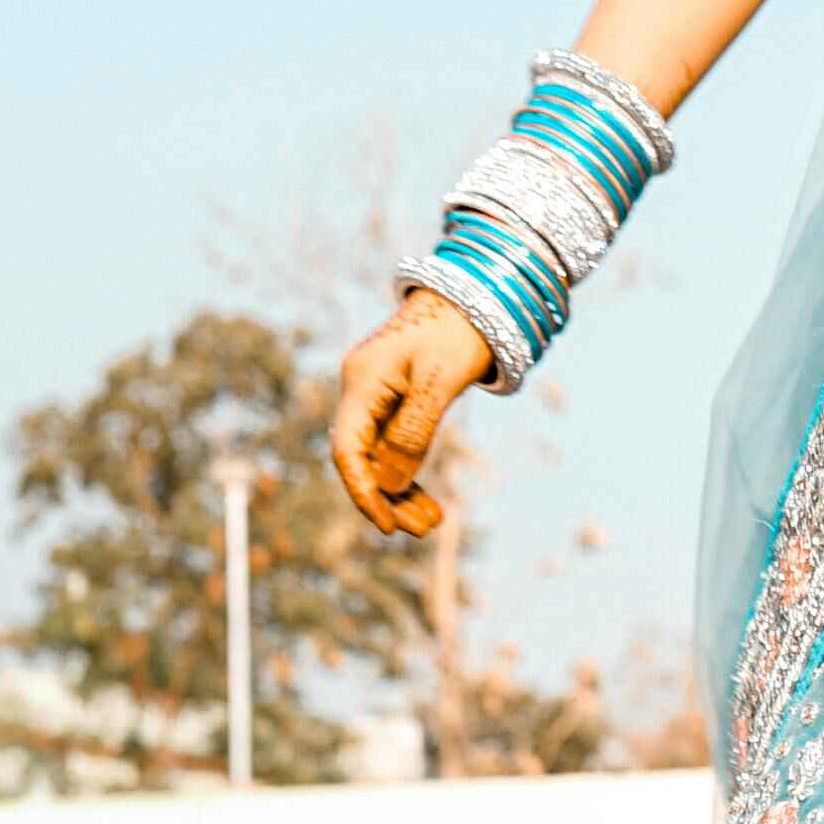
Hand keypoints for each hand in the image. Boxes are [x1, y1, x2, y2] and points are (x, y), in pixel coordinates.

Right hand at [331, 288, 486, 536]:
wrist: (476, 293)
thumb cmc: (459, 331)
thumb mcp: (441, 382)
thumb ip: (413, 431)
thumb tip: (391, 484)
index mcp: (363, 381)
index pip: (347, 449)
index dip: (363, 492)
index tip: (388, 526)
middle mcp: (362, 389)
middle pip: (363, 457)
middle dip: (389, 498)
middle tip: (425, 530)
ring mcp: (378, 393)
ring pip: (380, 455)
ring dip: (402, 490)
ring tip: (433, 522)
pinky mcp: (397, 397)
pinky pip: (395, 443)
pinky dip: (410, 470)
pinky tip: (429, 500)